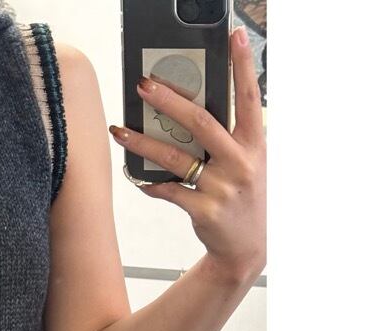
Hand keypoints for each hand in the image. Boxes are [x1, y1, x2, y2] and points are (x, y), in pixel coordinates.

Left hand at [108, 26, 265, 283]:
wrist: (245, 249)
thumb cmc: (240, 198)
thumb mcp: (246, 164)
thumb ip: (225, 139)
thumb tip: (183, 112)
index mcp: (255, 144)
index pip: (250, 97)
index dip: (242, 66)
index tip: (233, 37)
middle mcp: (242, 162)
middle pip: (200, 122)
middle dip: (169, 100)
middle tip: (144, 85)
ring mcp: (223, 188)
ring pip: (175, 158)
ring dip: (142, 143)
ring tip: (119, 131)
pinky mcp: (205, 211)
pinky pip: (169, 191)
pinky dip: (150, 184)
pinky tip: (137, 178)